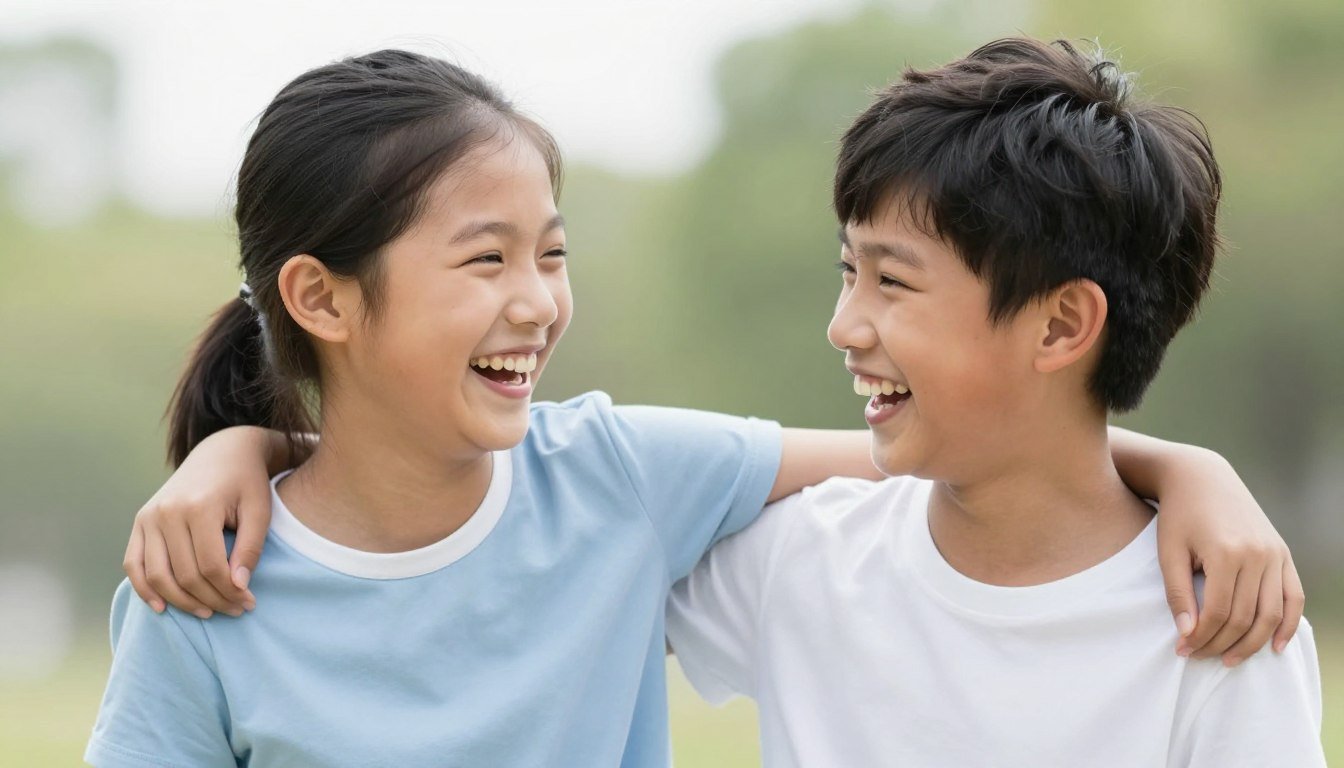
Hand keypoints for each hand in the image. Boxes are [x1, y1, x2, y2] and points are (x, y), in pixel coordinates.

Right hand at [123, 426, 278, 616]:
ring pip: (157, 575)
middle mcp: (167, 512)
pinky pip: (133, 563)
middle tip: (235, 610)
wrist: (222, 452)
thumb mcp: (260, 511)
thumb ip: (250, 548)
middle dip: (212, 600)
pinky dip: (144, 588)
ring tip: (207, 612)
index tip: (248, 603)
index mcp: (199, 507)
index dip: (230, 591)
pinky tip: (161, 606)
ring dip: (181, 601)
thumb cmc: (246, 483)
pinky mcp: (140, 521)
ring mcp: (149, 516)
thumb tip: (238, 587)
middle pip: (185, 575)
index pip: (211, 566)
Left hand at [1155, 449, 1303, 666]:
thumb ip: (1178, 594)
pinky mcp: (1283, 553)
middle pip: (1246, 617)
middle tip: (1200, 657)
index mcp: (1227, 552)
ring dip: (1253, 643)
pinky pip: (1293, 597)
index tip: (1182, 650)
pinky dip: (1288, 624)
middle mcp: (1258, 554)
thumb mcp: (1169, 552)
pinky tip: (1274, 647)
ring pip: (1272, 613)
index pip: (1219, 612)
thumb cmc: (1178, 516)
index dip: (1201, 637)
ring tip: (1229, 660)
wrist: (1201, 478)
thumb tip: (1187, 634)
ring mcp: (1275, 554)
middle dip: (1222, 643)